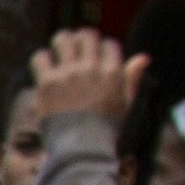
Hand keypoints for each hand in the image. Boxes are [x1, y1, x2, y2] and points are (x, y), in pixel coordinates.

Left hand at [29, 32, 146, 129]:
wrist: (81, 149)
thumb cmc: (106, 130)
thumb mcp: (125, 105)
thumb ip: (132, 79)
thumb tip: (143, 57)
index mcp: (112, 72)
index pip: (108, 44)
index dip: (102, 49)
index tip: (96, 59)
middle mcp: (91, 68)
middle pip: (86, 35)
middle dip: (82, 40)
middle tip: (76, 49)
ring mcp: (68, 74)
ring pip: (62, 39)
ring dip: (61, 42)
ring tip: (59, 51)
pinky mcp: (47, 82)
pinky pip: (40, 57)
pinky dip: (41, 59)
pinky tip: (44, 68)